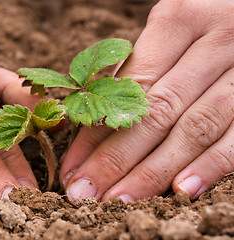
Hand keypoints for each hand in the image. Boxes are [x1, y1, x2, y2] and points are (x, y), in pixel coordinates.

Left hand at [60, 0, 233, 202]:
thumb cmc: (202, 32)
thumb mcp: (170, 38)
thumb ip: (138, 75)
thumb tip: (91, 130)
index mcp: (178, 20)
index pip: (127, 86)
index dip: (96, 131)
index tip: (72, 167)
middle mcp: (214, 42)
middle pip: (155, 112)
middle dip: (115, 160)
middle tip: (85, 193)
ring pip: (192, 129)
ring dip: (152, 172)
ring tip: (119, 201)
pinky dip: (209, 166)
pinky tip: (180, 192)